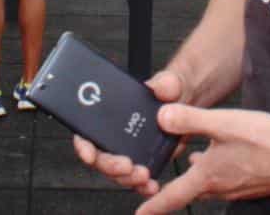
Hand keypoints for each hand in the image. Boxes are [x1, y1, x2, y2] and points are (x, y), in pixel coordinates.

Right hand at [74, 69, 186, 194]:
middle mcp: (116, 135)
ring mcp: (129, 150)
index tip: (89, 155)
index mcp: (111, 113)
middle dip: (111, 166)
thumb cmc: (170, 90)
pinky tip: (152, 186)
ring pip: (118, 172)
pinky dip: (142, 186)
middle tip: (127, 166)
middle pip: (101, 157)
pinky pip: (137, 178)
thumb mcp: (169, 83)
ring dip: (127, 179)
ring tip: (144, 177)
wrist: (186, 103)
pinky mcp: (145, 161)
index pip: (87, 131)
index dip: (83, 145)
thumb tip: (159, 88)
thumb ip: (164, 83)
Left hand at [133, 105, 269, 212]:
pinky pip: (222, 182)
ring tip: (186, 166)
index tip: (139, 213)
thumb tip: (162, 117)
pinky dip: (212, 172)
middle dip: (171, 190)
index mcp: (208, 177)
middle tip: (156, 184)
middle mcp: (220, 189)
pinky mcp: (249, 185)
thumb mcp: (223, 124)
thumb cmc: (268, 142)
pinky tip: (215, 157)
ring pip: (206, 187)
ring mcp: (236, 189)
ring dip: (194, 179)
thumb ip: (190, 120)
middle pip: (188, 193)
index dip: (152, 206)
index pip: (172, 197)